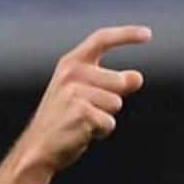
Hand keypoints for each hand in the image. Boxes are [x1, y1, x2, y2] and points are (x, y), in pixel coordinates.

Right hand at [21, 25, 151, 170]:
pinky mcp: (81, 112)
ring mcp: (74, 93)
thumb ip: (111, 83)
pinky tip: (81, 133)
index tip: (147, 35)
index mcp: (70, 64)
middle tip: (85, 112)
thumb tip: (137, 77)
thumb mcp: (84, 95)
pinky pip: (109, 122)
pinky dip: (101, 132)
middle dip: (111, 99)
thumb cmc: (61, 122)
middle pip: (118, 81)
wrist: (37, 148)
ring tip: (81, 123)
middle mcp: (71, 74)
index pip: (101, 40)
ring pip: (116, 103)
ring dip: (104, 118)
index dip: (126, 34)